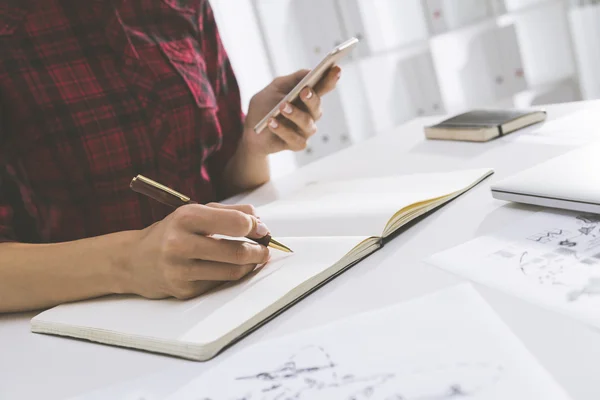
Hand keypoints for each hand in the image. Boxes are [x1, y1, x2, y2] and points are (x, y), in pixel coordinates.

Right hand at [123, 203, 269, 299]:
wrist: (134, 260)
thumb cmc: (172, 232)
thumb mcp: (195, 212)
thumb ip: (229, 212)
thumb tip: (259, 222)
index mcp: (186, 217)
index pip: (236, 223)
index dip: (256, 227)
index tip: (261, 230)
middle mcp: (180, 243)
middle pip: (237, 251)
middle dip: (259, 251)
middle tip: (265, 249)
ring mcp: (180, 270)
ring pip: (232, 271)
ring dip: (250, 265)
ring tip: (253, 259)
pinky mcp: (183, 290)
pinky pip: (219, 283)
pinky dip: (229, 275)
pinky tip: (227, 267)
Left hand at [242, 66, 341, 154]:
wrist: (250, 131)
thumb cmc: (264, 106)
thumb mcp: (275, 87)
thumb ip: (292, 79)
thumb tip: (310, 71)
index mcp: (307, 98)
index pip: (323, 87)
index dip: (330, 79)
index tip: (336, 69)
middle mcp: (310, 114)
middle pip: (317, 107)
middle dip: (311, 98)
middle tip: (304, 91)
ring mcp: (305, 130)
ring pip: (307, 123)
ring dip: (295, 114)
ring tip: (282, 107)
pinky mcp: (297, 144)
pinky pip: (294, 138)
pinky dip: (282, 130)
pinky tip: (272, 122)